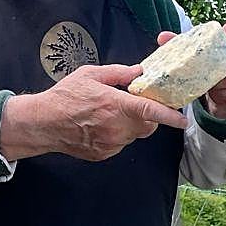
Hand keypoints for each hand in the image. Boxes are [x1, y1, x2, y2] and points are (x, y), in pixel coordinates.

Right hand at [0, 63, 189, 162]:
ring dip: (131, 126)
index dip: (170, 116)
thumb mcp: (90, 75)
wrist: (43, 123)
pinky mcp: (104, 154)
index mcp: (115, 106)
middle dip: (148, 117)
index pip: (150, 111)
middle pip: (147, 126)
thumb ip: (118, 73)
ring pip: (134, 136)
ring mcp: (110, 144)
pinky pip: (121, 144)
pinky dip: (118, 135)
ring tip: (111, 114)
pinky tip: (101, 126)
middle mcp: (116, 128)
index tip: (183, 119)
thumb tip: (138, 71)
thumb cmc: (64, 97)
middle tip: (135, 105)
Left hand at [155, 21, 225, 118]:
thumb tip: (162, 37)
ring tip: (211, 85)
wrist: (225, 87)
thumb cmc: (211, 64)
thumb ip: (182, 44)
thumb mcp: (197, 54)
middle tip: (205, 76)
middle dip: (217, 70)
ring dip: (219, 85)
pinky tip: (220, 93)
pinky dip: (225, 96)